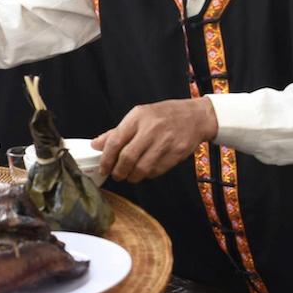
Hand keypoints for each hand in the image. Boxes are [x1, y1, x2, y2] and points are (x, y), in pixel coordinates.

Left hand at [92, 97, 217, 182]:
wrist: (195, 117)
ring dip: (132, 176)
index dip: (106, 158)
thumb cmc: (164, 115)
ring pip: (142, 168)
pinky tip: (145, 171)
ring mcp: (165, 142)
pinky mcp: (176, 154)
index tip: (103, 167)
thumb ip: (117, 132)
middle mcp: (151, 129)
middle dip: (118, 171)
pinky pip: (156, 171)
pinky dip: (147, 175)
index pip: (115, 141)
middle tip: (116, 175)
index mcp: (138, 117)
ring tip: (129, 175)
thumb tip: (97, 144)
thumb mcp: (139, 116)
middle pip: (127, 158)